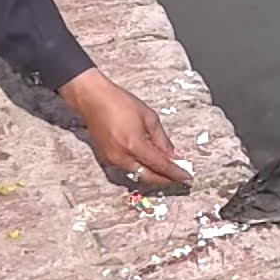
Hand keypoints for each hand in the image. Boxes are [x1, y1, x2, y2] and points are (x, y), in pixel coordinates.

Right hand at [58, 67, 193, 186]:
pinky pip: (128, 171)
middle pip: (149, 177)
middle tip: (180, 178)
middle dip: (166, 180)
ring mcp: (112, 160)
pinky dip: (142, 171)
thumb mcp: (149, 118)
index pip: (160, 166)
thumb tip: (174, 156)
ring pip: (138, 176)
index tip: (187, 178)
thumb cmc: (121, 103)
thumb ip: (162, 140)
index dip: (175, 173)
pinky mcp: (106, 159)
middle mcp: (123, 157)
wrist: (92, 99)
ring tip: (168, 174)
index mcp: (135, 146)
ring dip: (154, 177)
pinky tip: (151, 166)